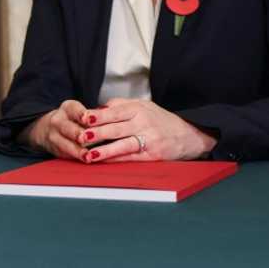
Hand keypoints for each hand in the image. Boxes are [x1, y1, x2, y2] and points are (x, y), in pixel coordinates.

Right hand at [21, 100, 89, 161]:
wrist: (47, 127)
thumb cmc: (73, 118)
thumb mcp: (79, 111)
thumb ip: (94, 115)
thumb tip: (113, 115)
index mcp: (67, 108)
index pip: (73, 109)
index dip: (81, 114)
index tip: (88, 118)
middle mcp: (58, 121)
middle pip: (66, 127)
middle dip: (76, 132)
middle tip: (85, 137)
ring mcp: (54, 136)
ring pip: (63, 144)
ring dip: (76, 150)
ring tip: (87, 156)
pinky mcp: (55, 150)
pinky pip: (65, 154)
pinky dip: (77, 158)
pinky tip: (87, 160)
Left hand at [78, 98, 216, 161]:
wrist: (189, 134)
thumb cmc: (160, 120)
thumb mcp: (143, 105)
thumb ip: (120, 105)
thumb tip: (98, 109)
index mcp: (138, 108)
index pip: (114, 111)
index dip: (97, 116)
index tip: (82, 118)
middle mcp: (143, 123)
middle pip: (115, 128)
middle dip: (96, 133)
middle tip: (79, 137)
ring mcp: (149, 140)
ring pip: (122, 144)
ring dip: (104, 150)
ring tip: (89, 154)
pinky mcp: (153, 155)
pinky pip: (131, 157)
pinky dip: (116, 159)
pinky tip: (104, 161)